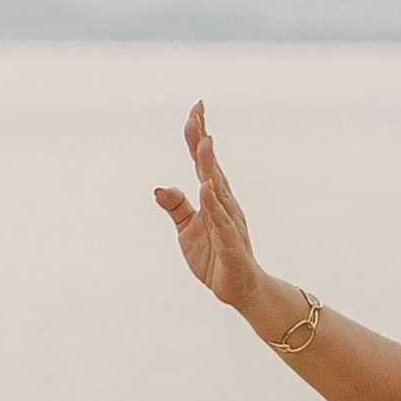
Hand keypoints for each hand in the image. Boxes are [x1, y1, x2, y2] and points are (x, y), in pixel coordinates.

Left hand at [154, 101, 263, 311]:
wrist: (240, 291)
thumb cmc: (215, 258)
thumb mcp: (187, 231)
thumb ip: (176, 208)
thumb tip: (160, 187)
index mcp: (213, 198)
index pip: (202, 163)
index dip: (198, 137)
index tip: (195, 109)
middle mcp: (224, 204)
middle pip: (211, 168)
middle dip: (203, 142)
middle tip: (196, 114)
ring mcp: (229, 223)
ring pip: (218, 189)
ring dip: (209, 166)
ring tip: (203, 142)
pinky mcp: (231, 245)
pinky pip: (222, 222)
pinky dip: (213, 205)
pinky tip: (206, 188)